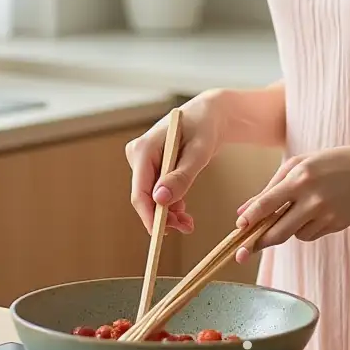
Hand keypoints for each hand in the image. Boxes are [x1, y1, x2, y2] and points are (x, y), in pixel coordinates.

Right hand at [125, 92, 225, 234]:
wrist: (210, 114)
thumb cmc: (205, 126)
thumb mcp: (199, 152)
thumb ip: (182, 176)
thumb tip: (160, 200)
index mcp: (144, 149)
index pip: (139, 191)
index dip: (149, 216)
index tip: (161, 236)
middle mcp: (139, 154)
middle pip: (145, 196)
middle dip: (163, 216)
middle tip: (186, 227)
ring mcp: (144, 161)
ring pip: (151, 197)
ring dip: (168, 213)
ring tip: (189, 223)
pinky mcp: (152, 166)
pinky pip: (157, 191)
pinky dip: (170, 203)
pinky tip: (184, 211)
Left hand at [233, 144, 349, 262]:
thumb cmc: (331, 162)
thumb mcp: (300, 164)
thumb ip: (271, 187)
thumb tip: (242, 212)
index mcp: (300, 178)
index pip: (267, 203)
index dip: (250, 219)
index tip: (238, 229)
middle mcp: (312, 198)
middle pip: (277, 232)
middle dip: (259, 243)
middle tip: (243, 251)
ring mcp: (326, 214)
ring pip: (294, 235)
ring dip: (288, 229)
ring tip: (300, 209)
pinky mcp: (336, 226)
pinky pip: (310, 235)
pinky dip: (306, 228)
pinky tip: (318, 211)